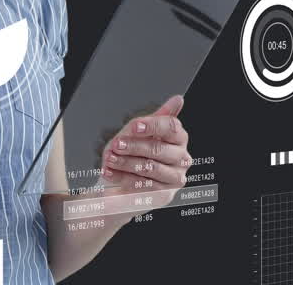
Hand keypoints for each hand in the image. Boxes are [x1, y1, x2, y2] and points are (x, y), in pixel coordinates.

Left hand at [98, 94, 190, 208]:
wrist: (120, 183)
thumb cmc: (132, 154)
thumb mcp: (139, 132)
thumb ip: (157, 117)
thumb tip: (178, 99)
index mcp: (178, 138)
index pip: (172, 127)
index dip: (152, 125)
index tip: (134, 126)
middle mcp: (181, 158)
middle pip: (159, 149)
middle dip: (133, 146)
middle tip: (116, 144)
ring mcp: (175, 177)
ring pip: (150, 167)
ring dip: (126, 162)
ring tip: (110, 158)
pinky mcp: (164, 194)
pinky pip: (144, 185)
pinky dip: (123, 177)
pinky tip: (110, 172)